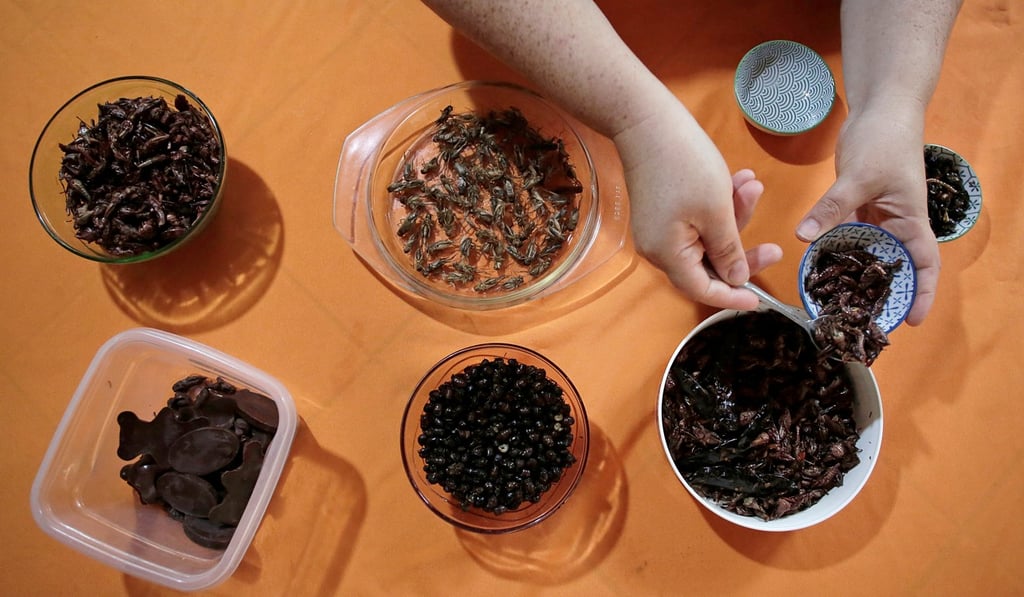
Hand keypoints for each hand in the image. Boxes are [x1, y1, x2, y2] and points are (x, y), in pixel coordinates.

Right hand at [613, 102, 781, 309]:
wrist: (647, 123)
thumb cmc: (684, 166)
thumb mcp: (717, 212)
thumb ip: (728, 251)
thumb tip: (735, 279)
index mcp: (668, 255)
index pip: (703, 290)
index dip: (732, 297)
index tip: (759, 299)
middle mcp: (659, 248)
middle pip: (707, 266)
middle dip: (742, 250)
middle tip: (775, 247)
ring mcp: (659, 229)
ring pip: (706, 239)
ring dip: (734, 217)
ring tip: (752, 186)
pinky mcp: (662, 211)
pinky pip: (697, 221)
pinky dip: (719, 206)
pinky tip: (738, 181)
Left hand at [796, 108, 938, 324]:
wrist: (880, 110)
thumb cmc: (884, 140)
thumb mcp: (859, 176)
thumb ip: (832, 207)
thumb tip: (804, 237)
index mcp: (911, 222)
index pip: (924, 265)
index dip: (920, 294)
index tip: (910, 320)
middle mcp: (896, 225)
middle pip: (893, 267)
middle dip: (880, 294)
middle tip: (859, 320)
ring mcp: (877, 218)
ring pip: (867, 255)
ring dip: (854, 276)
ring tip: (834, 302)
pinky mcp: (858, 209)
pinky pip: (847, 237)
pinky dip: (835, 252)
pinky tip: (816, 268)